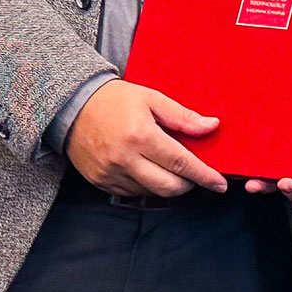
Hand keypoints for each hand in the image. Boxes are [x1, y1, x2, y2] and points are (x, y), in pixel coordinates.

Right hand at [65, 78, 226, 197]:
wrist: (72, 106)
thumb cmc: (114, 100)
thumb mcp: (152, 99)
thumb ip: (183, 116)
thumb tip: (211, 126)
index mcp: (141, 136)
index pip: (181, 163)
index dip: (204, 176)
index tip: (219, 183)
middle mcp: (125, 159)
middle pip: (168, 186)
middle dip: (188, 184)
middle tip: (196, 174)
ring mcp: (110, 173)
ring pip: (151, 192)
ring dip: (166, 184)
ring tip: (167, 165)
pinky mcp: (100, 182)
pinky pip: (132, 193)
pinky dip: (146, 185)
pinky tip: (147, 168)